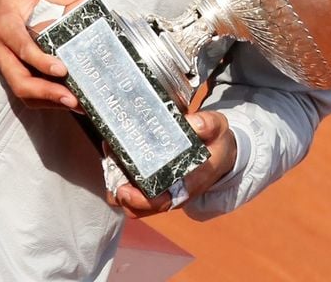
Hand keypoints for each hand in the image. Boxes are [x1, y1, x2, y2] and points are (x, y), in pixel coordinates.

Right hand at [0, 0, 88, 108]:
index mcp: (6, 27)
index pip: (23, 49)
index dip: (42, 61)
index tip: (62, 69)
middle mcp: (3, 50)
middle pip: (19, 81)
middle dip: (46, 93)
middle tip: (72, 98)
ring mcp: (5, 62)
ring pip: (21, 89)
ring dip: (46, 100)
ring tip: (75, 104)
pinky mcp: (10, 66)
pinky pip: (24, 87)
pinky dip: (43, 96)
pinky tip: (64, 98)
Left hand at [107, 110, 236, 217]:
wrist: (221, 154)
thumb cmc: (217, 142)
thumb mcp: (218, 128)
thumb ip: (208, 124)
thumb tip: (191, 123)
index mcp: (190, 184)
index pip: (163, 201)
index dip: (140, 200)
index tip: (123, 189)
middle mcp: (174, 194)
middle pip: (139, 207)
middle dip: (119, 191)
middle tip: (110, 163)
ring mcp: (163, 193)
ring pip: (132, 203)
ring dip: (116, 185)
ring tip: (110, 157)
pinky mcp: (156, 187)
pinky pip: (133, 193)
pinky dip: (120, 179)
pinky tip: (116, 158)